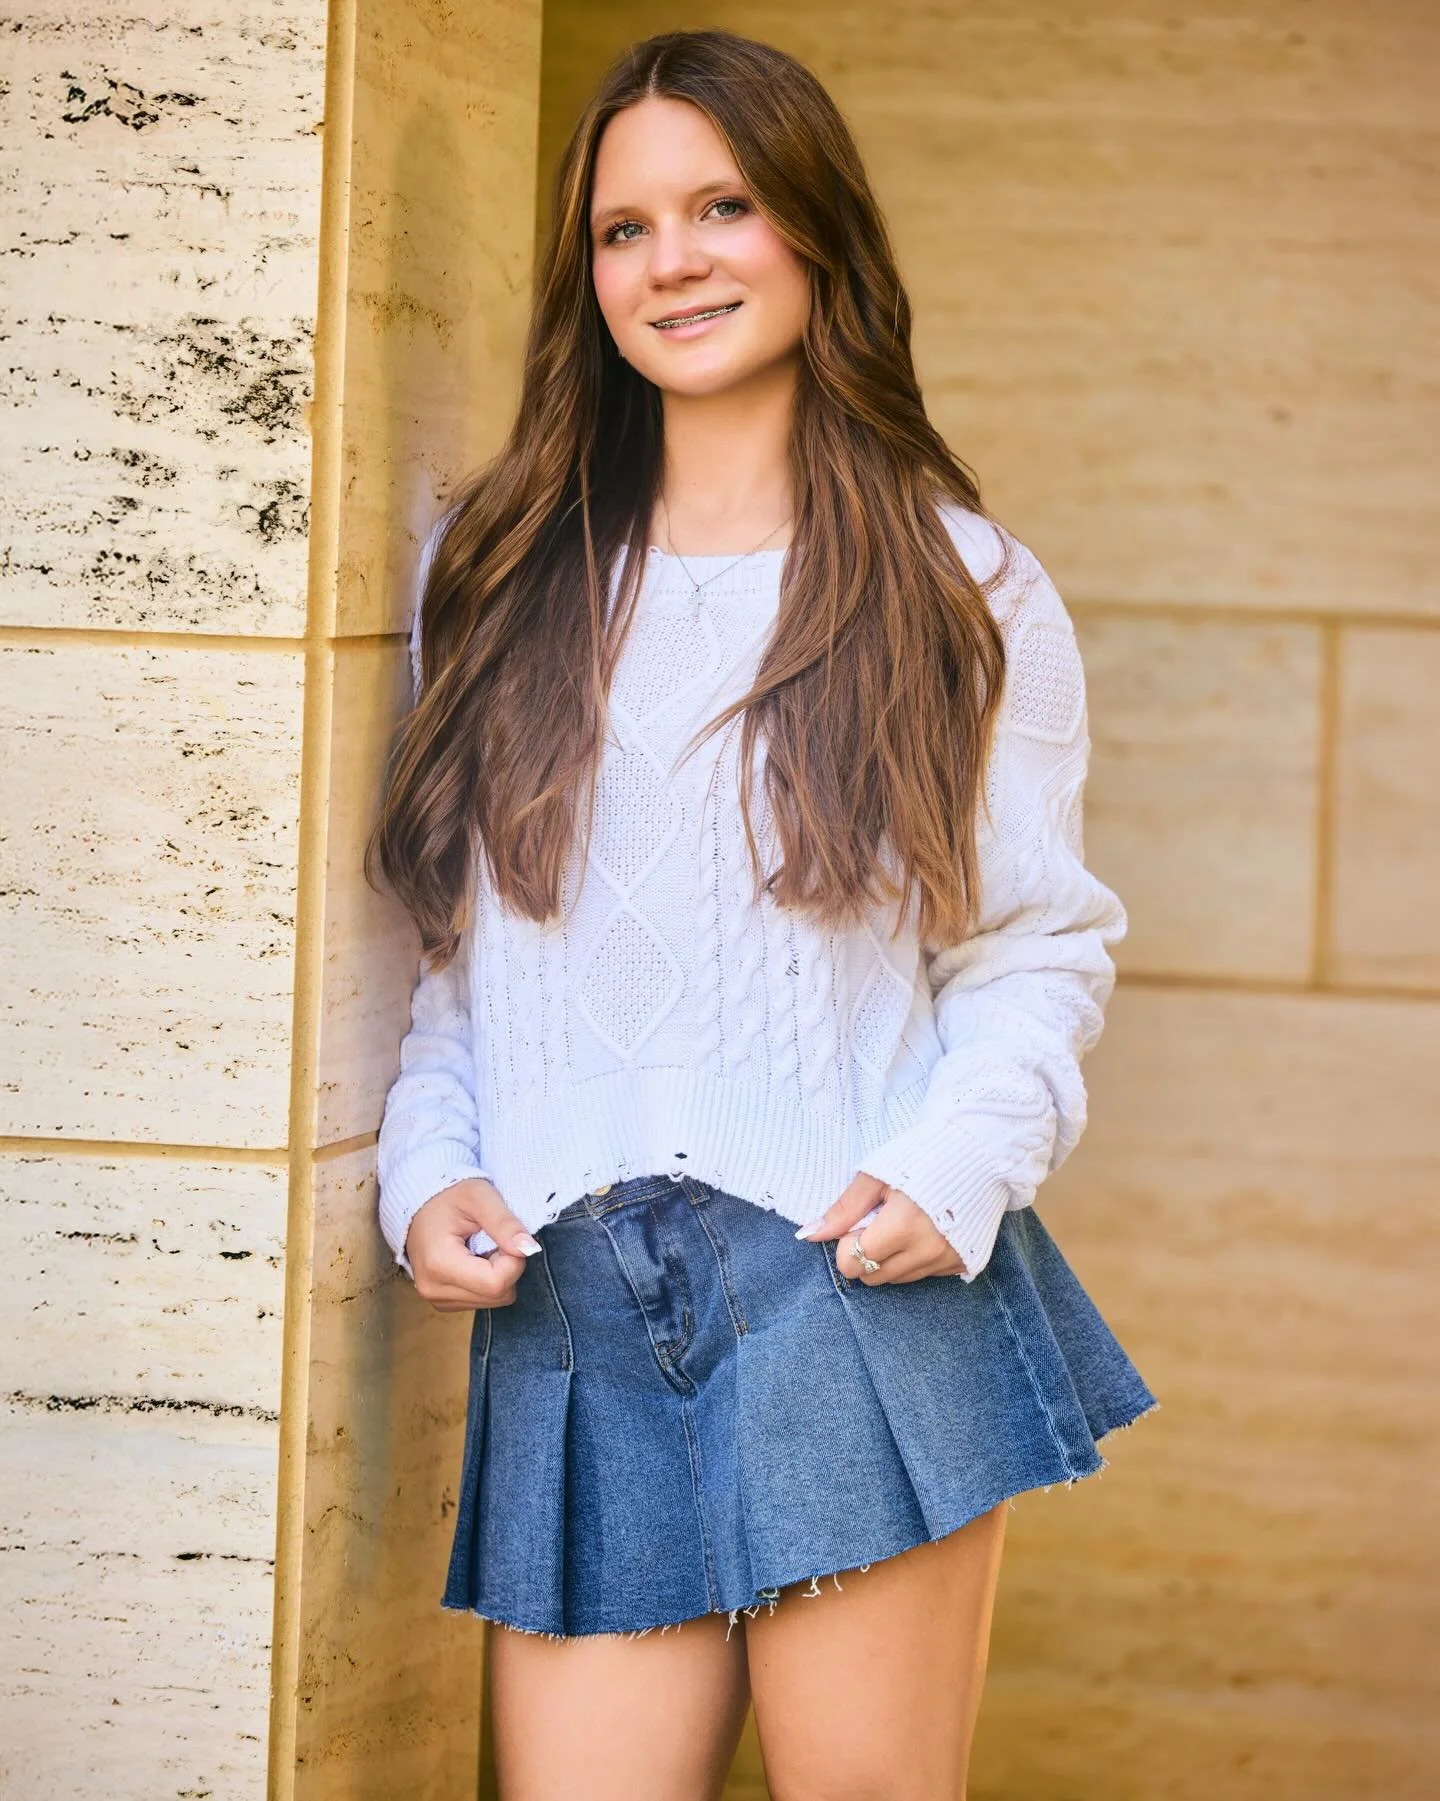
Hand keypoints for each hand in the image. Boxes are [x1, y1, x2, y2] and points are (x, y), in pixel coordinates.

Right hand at [406, 1177, 542, 1311]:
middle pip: (498, 1295)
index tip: (505, 1235)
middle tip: (493, 1238)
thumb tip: (529, 1249)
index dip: (513, 1260)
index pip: (497, 1283)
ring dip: (499, 1274)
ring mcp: (438, 1300)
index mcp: (439, 1264)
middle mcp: (434, 1289)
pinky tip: (475, 1258)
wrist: (420, 1205)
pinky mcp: (444, 1303)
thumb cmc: (448, 1196)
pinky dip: (488, 1281)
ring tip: (481, 1246)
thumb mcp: (479, 1196)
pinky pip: (484, 1300)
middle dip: (507, 1267)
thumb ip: (504, 1223)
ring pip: (495, 1300)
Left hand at [797, 1172, 967, 1284]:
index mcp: (902, 1227)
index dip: (847, 1243)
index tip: (862, 1220)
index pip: (851, 1264)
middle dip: (866, 1253)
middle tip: (882, 1220)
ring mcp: (948, 1260)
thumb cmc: (922, 1155)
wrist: (980, 1151)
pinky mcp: (964, 1264)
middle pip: (872, 1276)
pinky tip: (926, 1230)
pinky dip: (917, 1258)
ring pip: (897, 1280)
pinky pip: (924, 1275)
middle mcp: (927, 1251)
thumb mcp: (876, 1175)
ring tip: (905, 1223)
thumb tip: (809, 1235)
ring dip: (891, 1257)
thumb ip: (844, 1209)